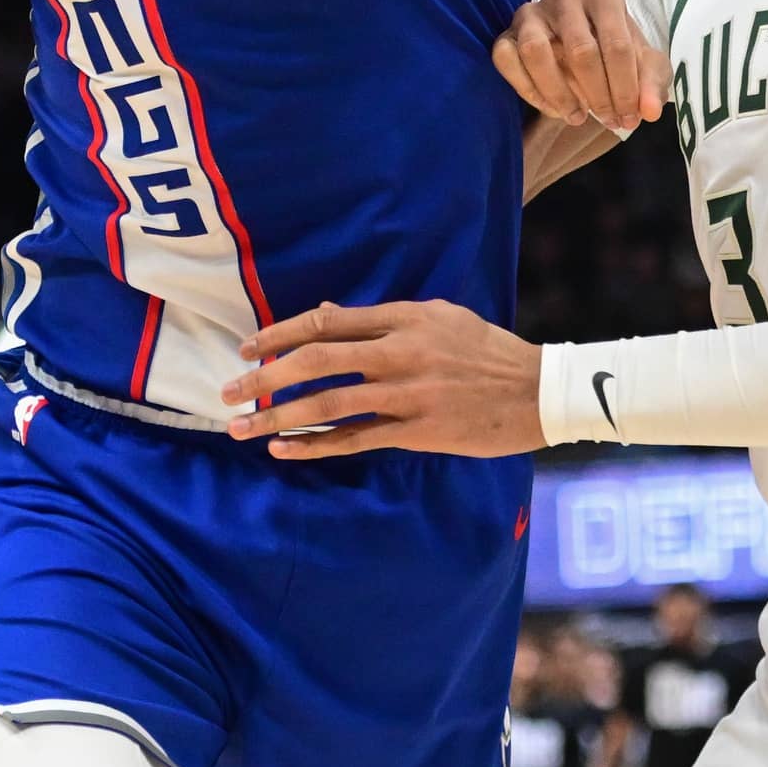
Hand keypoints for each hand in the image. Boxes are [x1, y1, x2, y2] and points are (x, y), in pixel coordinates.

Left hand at [222, 301, 543, 458]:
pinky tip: (285, 451)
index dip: (280, 334)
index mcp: (404, 318)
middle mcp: (400, 351)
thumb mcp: (438, 317)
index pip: (326, 322)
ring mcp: (408, 394)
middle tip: (228, 391)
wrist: (540, 390)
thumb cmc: (487, 351)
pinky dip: (316, 446)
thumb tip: (326, 315)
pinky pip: (355, 440)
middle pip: (316, 360)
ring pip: (328, 404)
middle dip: (265, 377)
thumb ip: (381, 318)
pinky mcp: (418, 431)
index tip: (246, 348)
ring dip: (278, 417)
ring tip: (240, 428)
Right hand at [493, 0, 669, 130]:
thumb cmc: (616, 52)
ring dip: (558, 93)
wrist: (584, 48)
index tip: (631, 117)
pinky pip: (506, 59)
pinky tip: (551, 108)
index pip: (617, 44)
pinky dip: (528, 89)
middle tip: (609, 120)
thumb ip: (652, 85)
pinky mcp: (506, 32)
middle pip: (580, 51)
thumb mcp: (645, 66)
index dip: (626, 88)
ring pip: (535, 51)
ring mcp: (530, 11)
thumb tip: (650, 112)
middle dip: (598, 94)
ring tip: (577, 116)